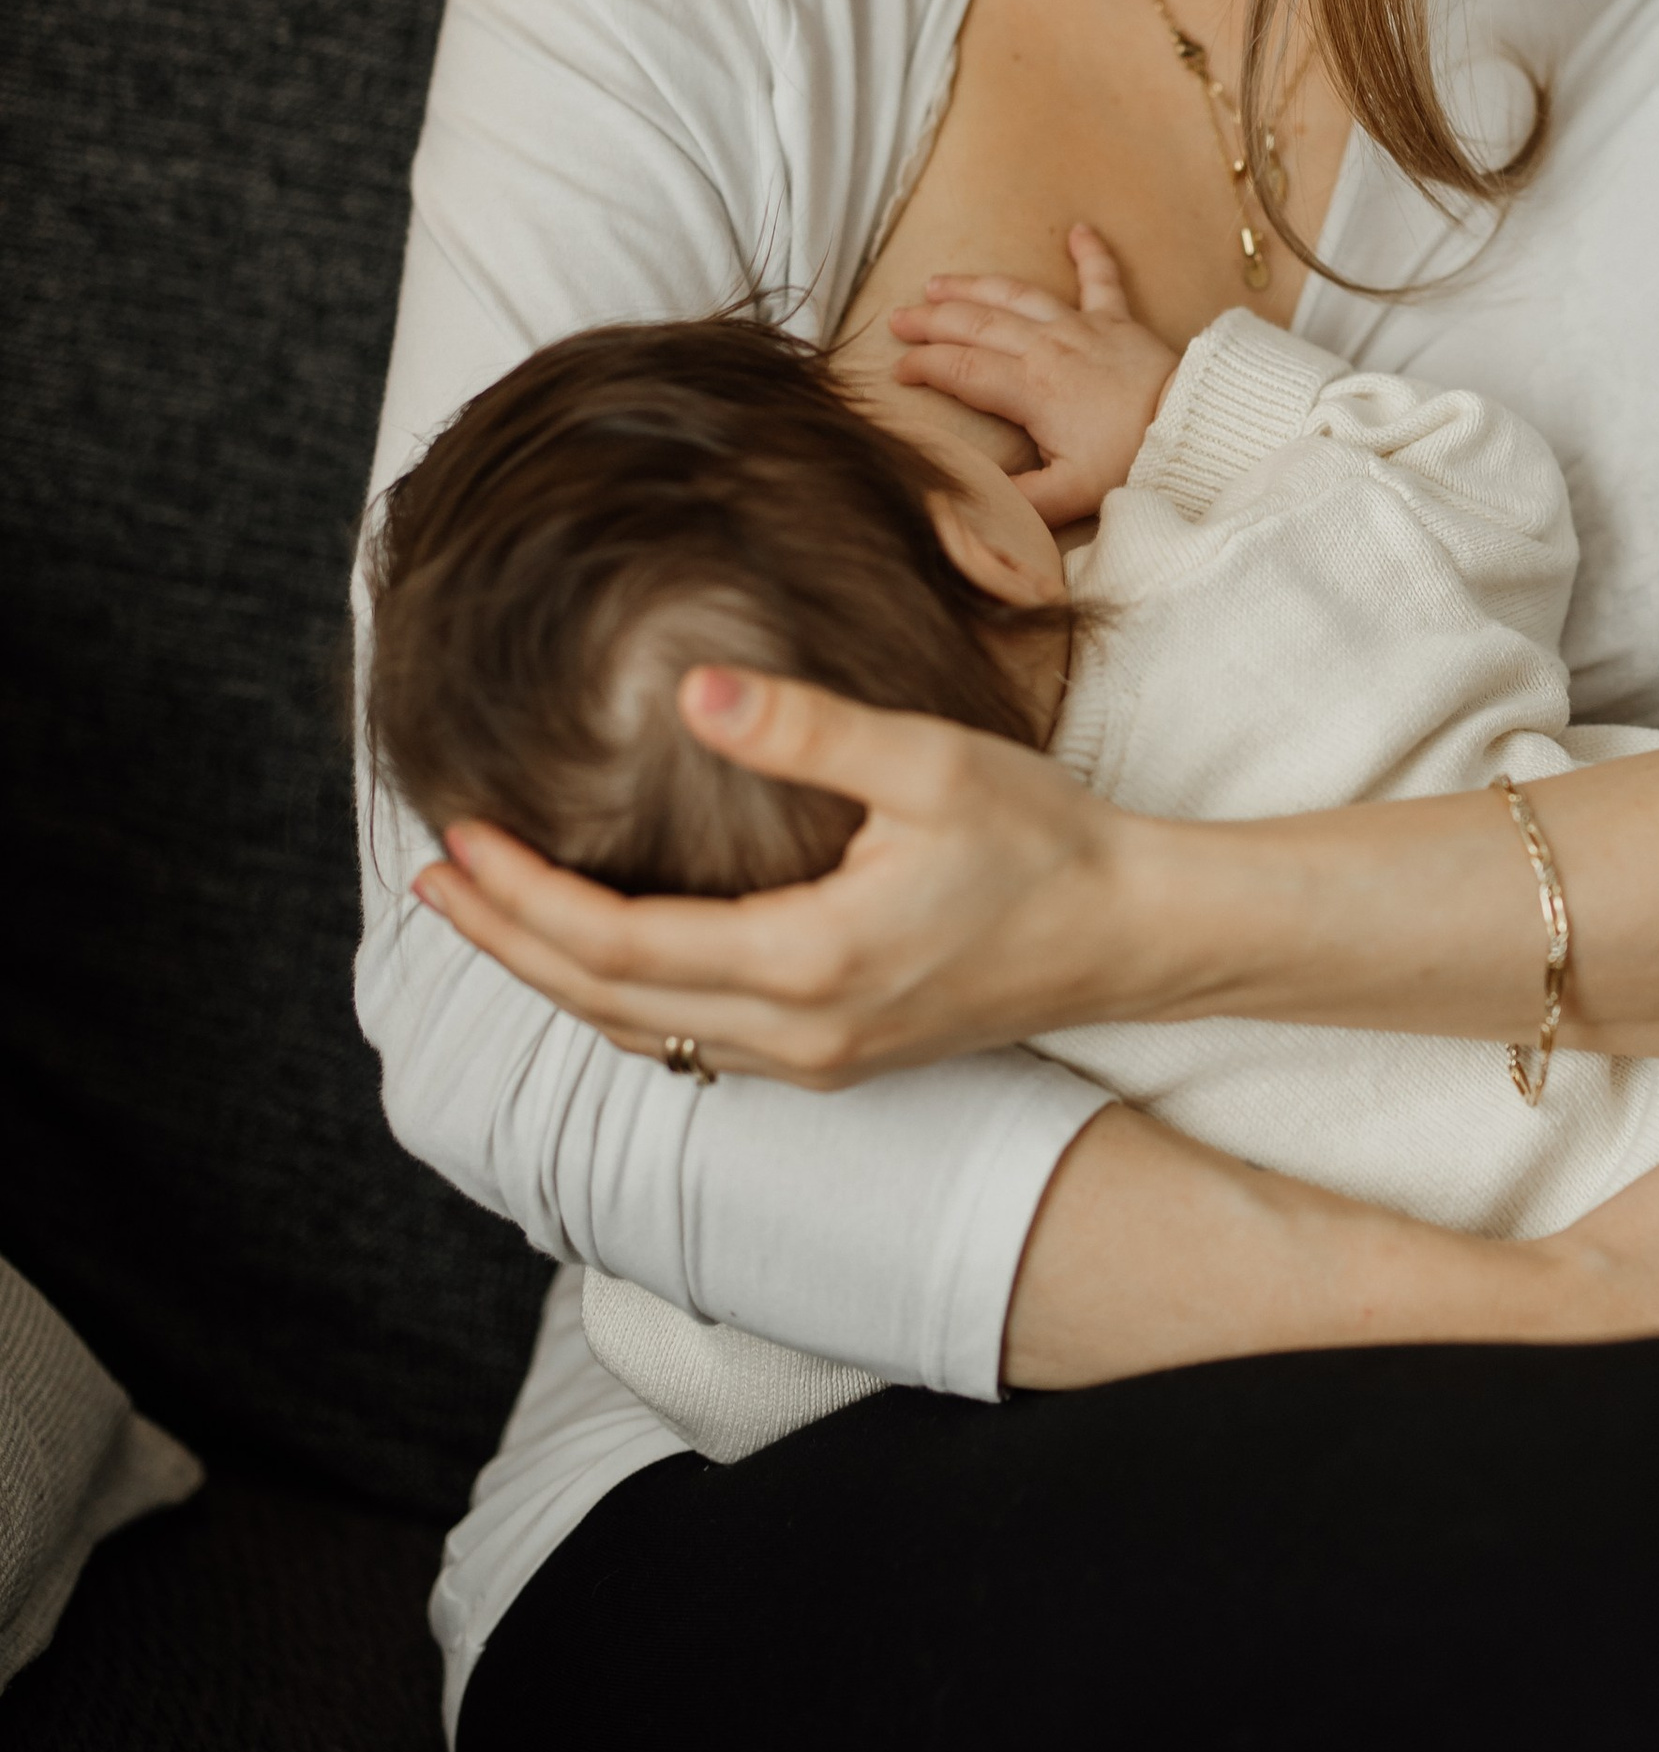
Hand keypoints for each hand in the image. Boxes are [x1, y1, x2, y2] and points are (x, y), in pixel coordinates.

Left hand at [415, 671, 1154, 1087]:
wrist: (1131, 933)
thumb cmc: (1043, 839)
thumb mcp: (930, 763)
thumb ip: (806, 731)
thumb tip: (688, 693)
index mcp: (809, 963)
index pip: (619, 946)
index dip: (524, 899)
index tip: (461, 839)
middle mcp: (799, 1034)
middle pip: (607, 1006)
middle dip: (508, 942)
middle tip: (434, 880)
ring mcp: (817, 1059)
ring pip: (644, 1035)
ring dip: (555, 976)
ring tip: (487, 912)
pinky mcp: (837, 1055)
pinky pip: (693, 1042)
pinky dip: (621, 998)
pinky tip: (601, 952)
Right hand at [888, 226, 1179, 526]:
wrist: (1193, 428)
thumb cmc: (1131, 461)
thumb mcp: (1066, 495)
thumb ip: (1013, 501)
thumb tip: (964, 505)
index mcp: (1028, 388)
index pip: (959, 369)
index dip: (924, 367)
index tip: (898, 370)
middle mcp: (1046, 347)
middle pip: (974, 325)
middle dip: (930, 321)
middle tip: (898, 319)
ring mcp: (1081, 326)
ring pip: (1015, 296)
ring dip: (975, 286)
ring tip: (940, 282)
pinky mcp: (1117, 319)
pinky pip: (1101, 277)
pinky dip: (1089, 252)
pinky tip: (1078, 230)